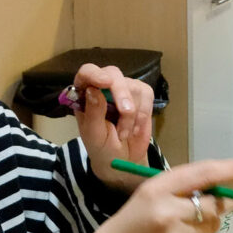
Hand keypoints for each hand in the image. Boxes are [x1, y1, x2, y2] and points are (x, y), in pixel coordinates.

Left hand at [71, 62, 154, 184]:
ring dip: (132, 114)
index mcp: (85, 93)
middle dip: (122, 94)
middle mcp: (104, 86)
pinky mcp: (141, 95)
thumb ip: (93, 113)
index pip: (87, 72)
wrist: (123, 159)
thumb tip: (93, 90)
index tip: (105, 82)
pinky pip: (147, 95)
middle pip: (113, 73)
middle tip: (126, 113)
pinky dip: (143, 114)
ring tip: (124, 134)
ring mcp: (124, 89)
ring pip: (133, 87)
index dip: (95, 74)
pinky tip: (135, 129)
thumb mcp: (94, 135)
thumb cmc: (102, 147)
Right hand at [79, 157, 232, 232]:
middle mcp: (169, 213)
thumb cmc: (123, 232)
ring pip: (211, 226)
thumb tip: (218, 188)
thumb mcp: (142, 200)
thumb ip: (176, 191)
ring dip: (205, 225)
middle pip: (215, 203)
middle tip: (232, 201)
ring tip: (178, 232)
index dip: (228, 170)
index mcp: (155, 191)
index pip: (202, 174)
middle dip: (222, 203)